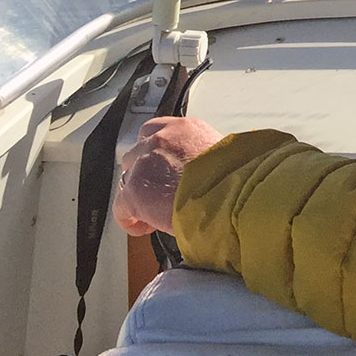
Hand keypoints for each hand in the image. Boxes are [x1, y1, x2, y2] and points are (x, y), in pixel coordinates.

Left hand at [114, 116, 221, 235]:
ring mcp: (144, 163)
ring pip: (128, 179)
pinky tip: (146, 227)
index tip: (162, 167)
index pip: (157, 130)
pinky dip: (130, 219)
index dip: (156, 152)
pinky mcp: (133, 190)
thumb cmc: (235, 180)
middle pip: (137, 154)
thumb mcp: (223, 155)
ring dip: (138, 193)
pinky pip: (120, 208)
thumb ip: (204, 157)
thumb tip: (204, 173)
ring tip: (155, 211)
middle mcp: (161, 139)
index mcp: (186, 128)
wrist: (230, 195)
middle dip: (145, 173)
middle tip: (161, 193)